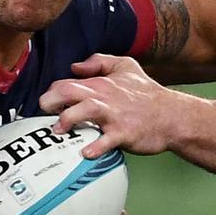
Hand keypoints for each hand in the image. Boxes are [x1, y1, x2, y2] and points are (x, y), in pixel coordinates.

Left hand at [39, 54, 180, 157]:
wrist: (172, 116)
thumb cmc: (147, 94)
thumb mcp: (126, 66)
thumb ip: (99, 61)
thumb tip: (74, 67)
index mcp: (101, 83)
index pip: (66, 83)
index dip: (51, 92)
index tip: (46, 105)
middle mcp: (104, 97)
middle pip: (70, 92)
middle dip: (50, 101)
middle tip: (43, 111)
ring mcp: (114, 115)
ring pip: (86, 110)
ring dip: (68, 119)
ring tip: (58, 130)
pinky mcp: (124, 133)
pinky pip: (107, 140)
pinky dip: (95, 147)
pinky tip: (85, 153)